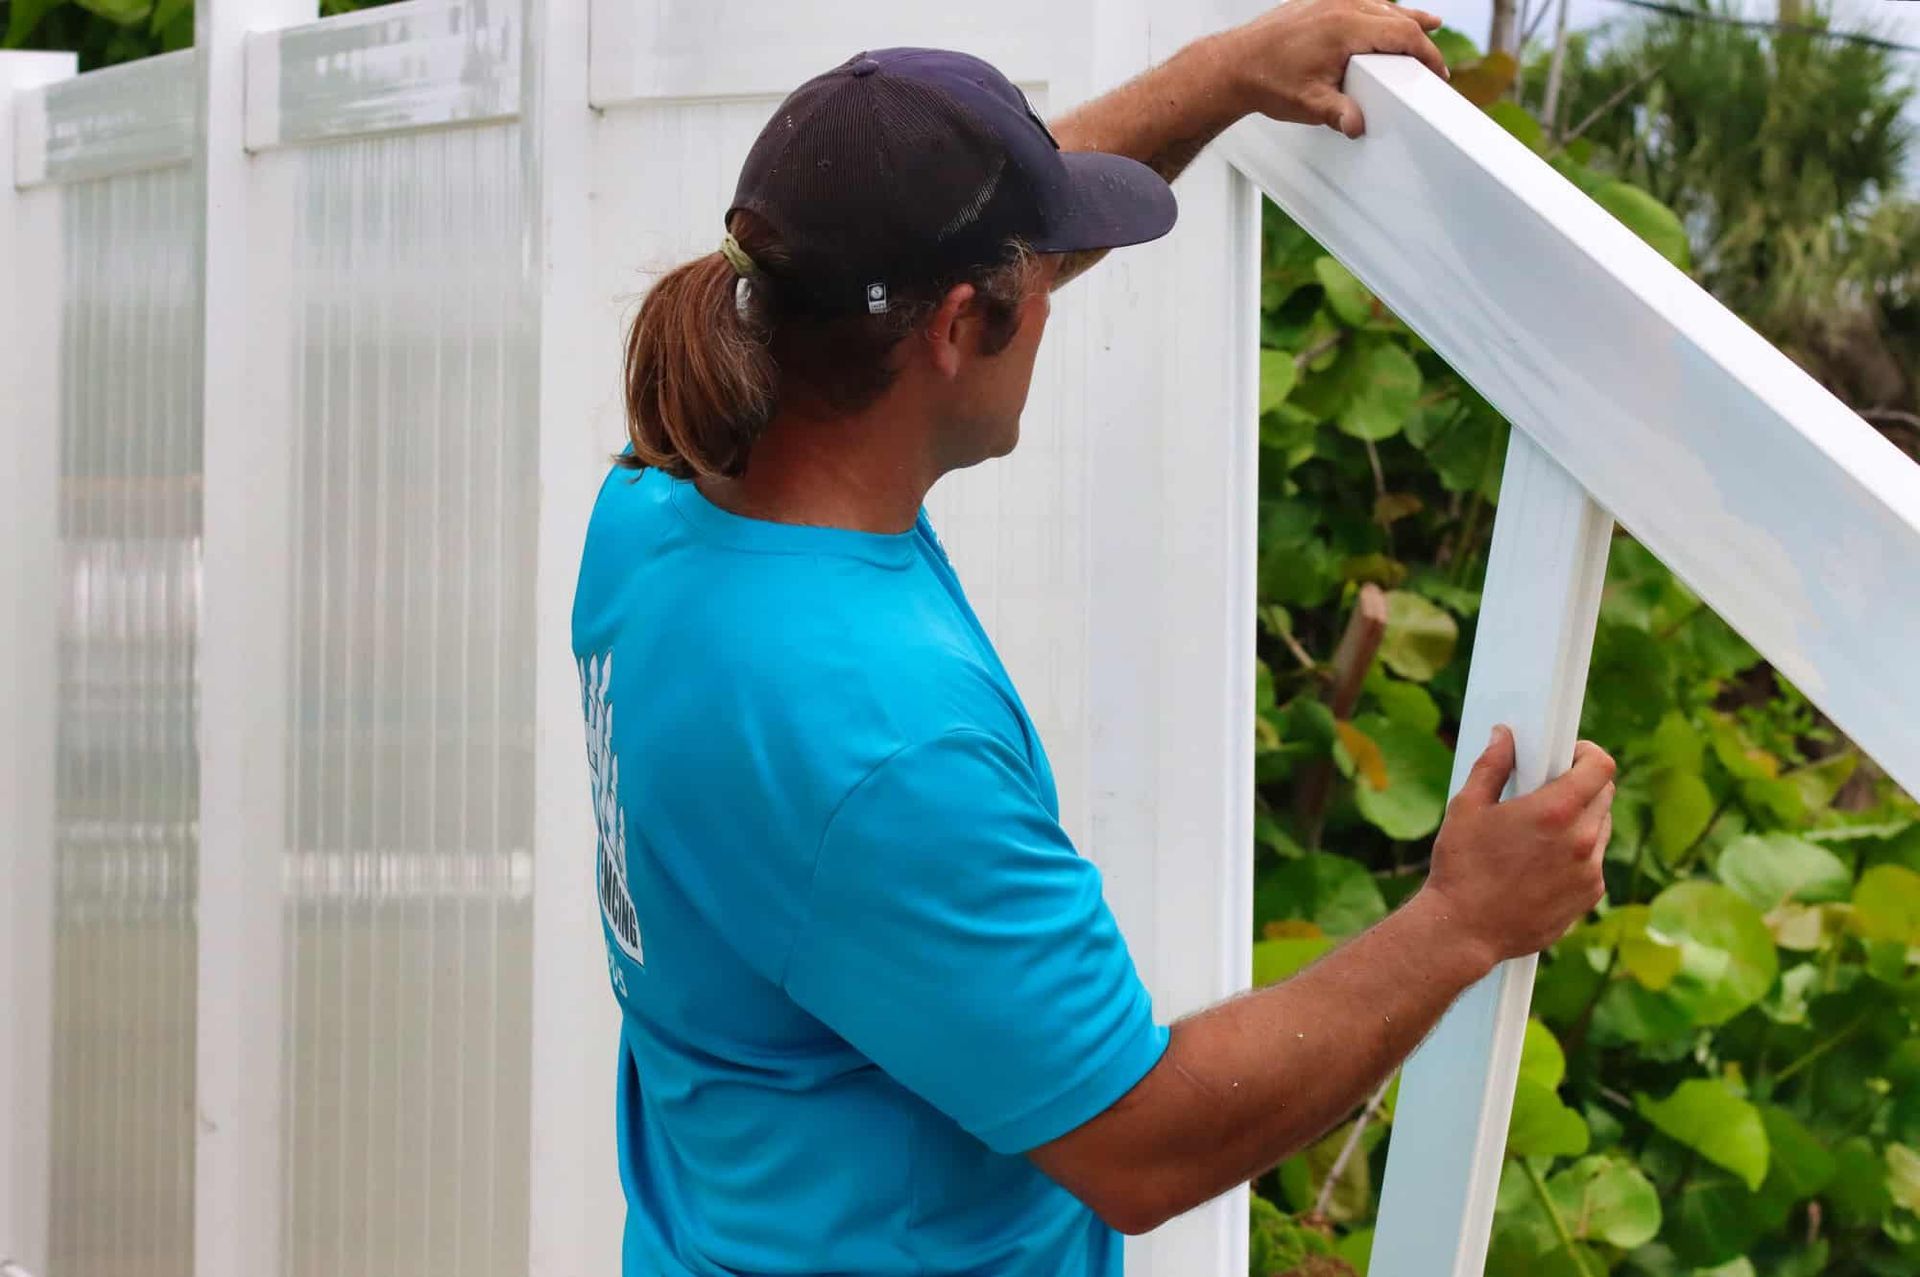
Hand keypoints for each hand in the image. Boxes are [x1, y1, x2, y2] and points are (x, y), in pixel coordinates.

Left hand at [1215, 0, 1449, 137]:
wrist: (1232, 65)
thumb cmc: (1266, 79)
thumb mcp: (1309, 104)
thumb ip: (1339, 114)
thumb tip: (1358, 125)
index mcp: (1345, 26)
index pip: (1402, 33)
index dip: (1427, 53)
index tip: (1437, 72)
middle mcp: (1340, 6)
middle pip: (1397, 16)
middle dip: (1421, 39)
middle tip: (1434, 64)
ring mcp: (1329, 1)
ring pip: (1380, 5)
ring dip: (1404, 18)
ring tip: (1428, 26)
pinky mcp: (1318, 3)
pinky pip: (1360, 2)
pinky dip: (1380, 11)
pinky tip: (1386, 14)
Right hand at [1420, 726, 1614, 963]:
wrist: (1465, 930)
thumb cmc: (1462, 868)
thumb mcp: (1466, 808)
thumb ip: (1492, 766)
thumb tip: (1504, 737)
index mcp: (1555, 811)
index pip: (1601, 766)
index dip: (1587, 754)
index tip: (1569, 755)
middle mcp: (1581, 840)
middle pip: (1604, 794)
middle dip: (1581, 785)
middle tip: (1547, 791)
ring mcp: (1589, 871)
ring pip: (1600, 828)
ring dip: (1580, 820)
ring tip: (1542, 831)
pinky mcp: (1589, 896)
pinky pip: (1592, 861)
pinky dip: (1576, 855)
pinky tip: (1542, 863)